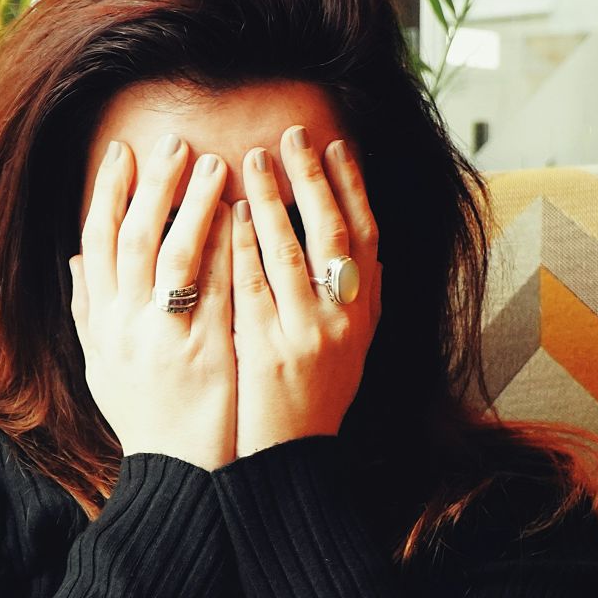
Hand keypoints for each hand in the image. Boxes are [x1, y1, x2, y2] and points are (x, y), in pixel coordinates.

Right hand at [70, 133, 237, 470]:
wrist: (179, 475)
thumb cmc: (146, 418)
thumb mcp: (102, 366)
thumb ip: (88, 311)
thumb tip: (75, 262)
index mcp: (102, 324)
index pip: (97, 242)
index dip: (109, 194)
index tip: (123, 152)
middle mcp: (126, 326)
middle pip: (134, 237)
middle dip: (153, 184)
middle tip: (173, 141)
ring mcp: (166, 337)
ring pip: (176, 254)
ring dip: (194, 203)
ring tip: (215, 163)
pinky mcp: (206, 351)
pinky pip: (215, 287)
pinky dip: (225, 247)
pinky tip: (242, 216)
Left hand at [227, 126, 382, 459]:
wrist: (290, 462)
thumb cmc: (312, 402)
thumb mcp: (347, 349)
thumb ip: (350, 301)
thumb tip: (366, 250)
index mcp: (364, 314)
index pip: (367, 235)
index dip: (354, 187)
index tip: (337, 145)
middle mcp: (344, 319)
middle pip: (335, 232)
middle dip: (313, 178)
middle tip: (292, 134)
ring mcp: (308, 334)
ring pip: (293, 251)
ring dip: (274, 199)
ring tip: (253, 159)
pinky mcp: (270, 349)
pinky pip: (254, 285)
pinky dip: (244, 245)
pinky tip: (231, 214)